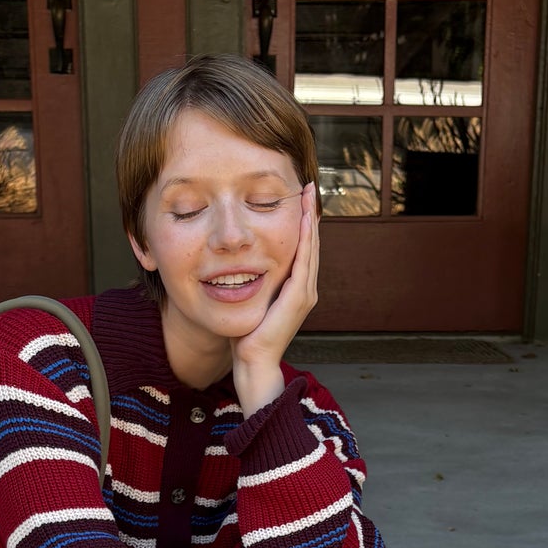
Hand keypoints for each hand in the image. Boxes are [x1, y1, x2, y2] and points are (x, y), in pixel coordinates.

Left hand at [230, 181, 318, 401]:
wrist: (253, 361)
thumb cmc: (247, 336)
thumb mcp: (251, 300)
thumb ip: (252, 282)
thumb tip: (237, 267)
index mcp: (295, 289)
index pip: (301, 248)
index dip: (301, 223)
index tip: (298, 198)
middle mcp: (305, 288)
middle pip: (310, 243)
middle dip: (309, 213)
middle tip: (309, 186)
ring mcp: (304, 293)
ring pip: (310, 247)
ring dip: (310, 219)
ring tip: (309, 194)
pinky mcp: (298, 297)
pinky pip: (303, 260)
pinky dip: (305, 238)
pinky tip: (304, 218)